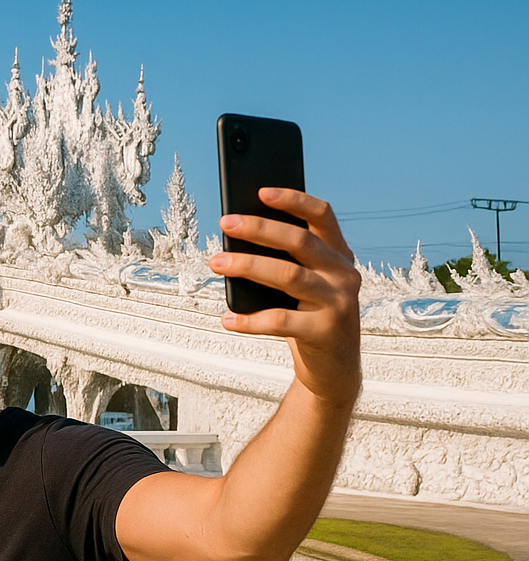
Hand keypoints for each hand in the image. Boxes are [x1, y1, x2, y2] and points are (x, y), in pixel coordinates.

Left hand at [208, 188, 361, 406]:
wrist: (334, 369)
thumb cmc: (309, 316)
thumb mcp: (305, 285)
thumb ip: (286, 262)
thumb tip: (238, 236)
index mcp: (339, 255)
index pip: (322, 216)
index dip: (294, 200)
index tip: (261, 190)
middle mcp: (344, 274)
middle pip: (299, 242)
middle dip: (259, 228)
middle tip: (225, 222)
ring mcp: (339, 303)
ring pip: (288, 276)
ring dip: (247, 266)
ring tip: (215, 263)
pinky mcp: (325, 332)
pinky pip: (280, 321)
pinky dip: (249, 320)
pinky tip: (227, 319)